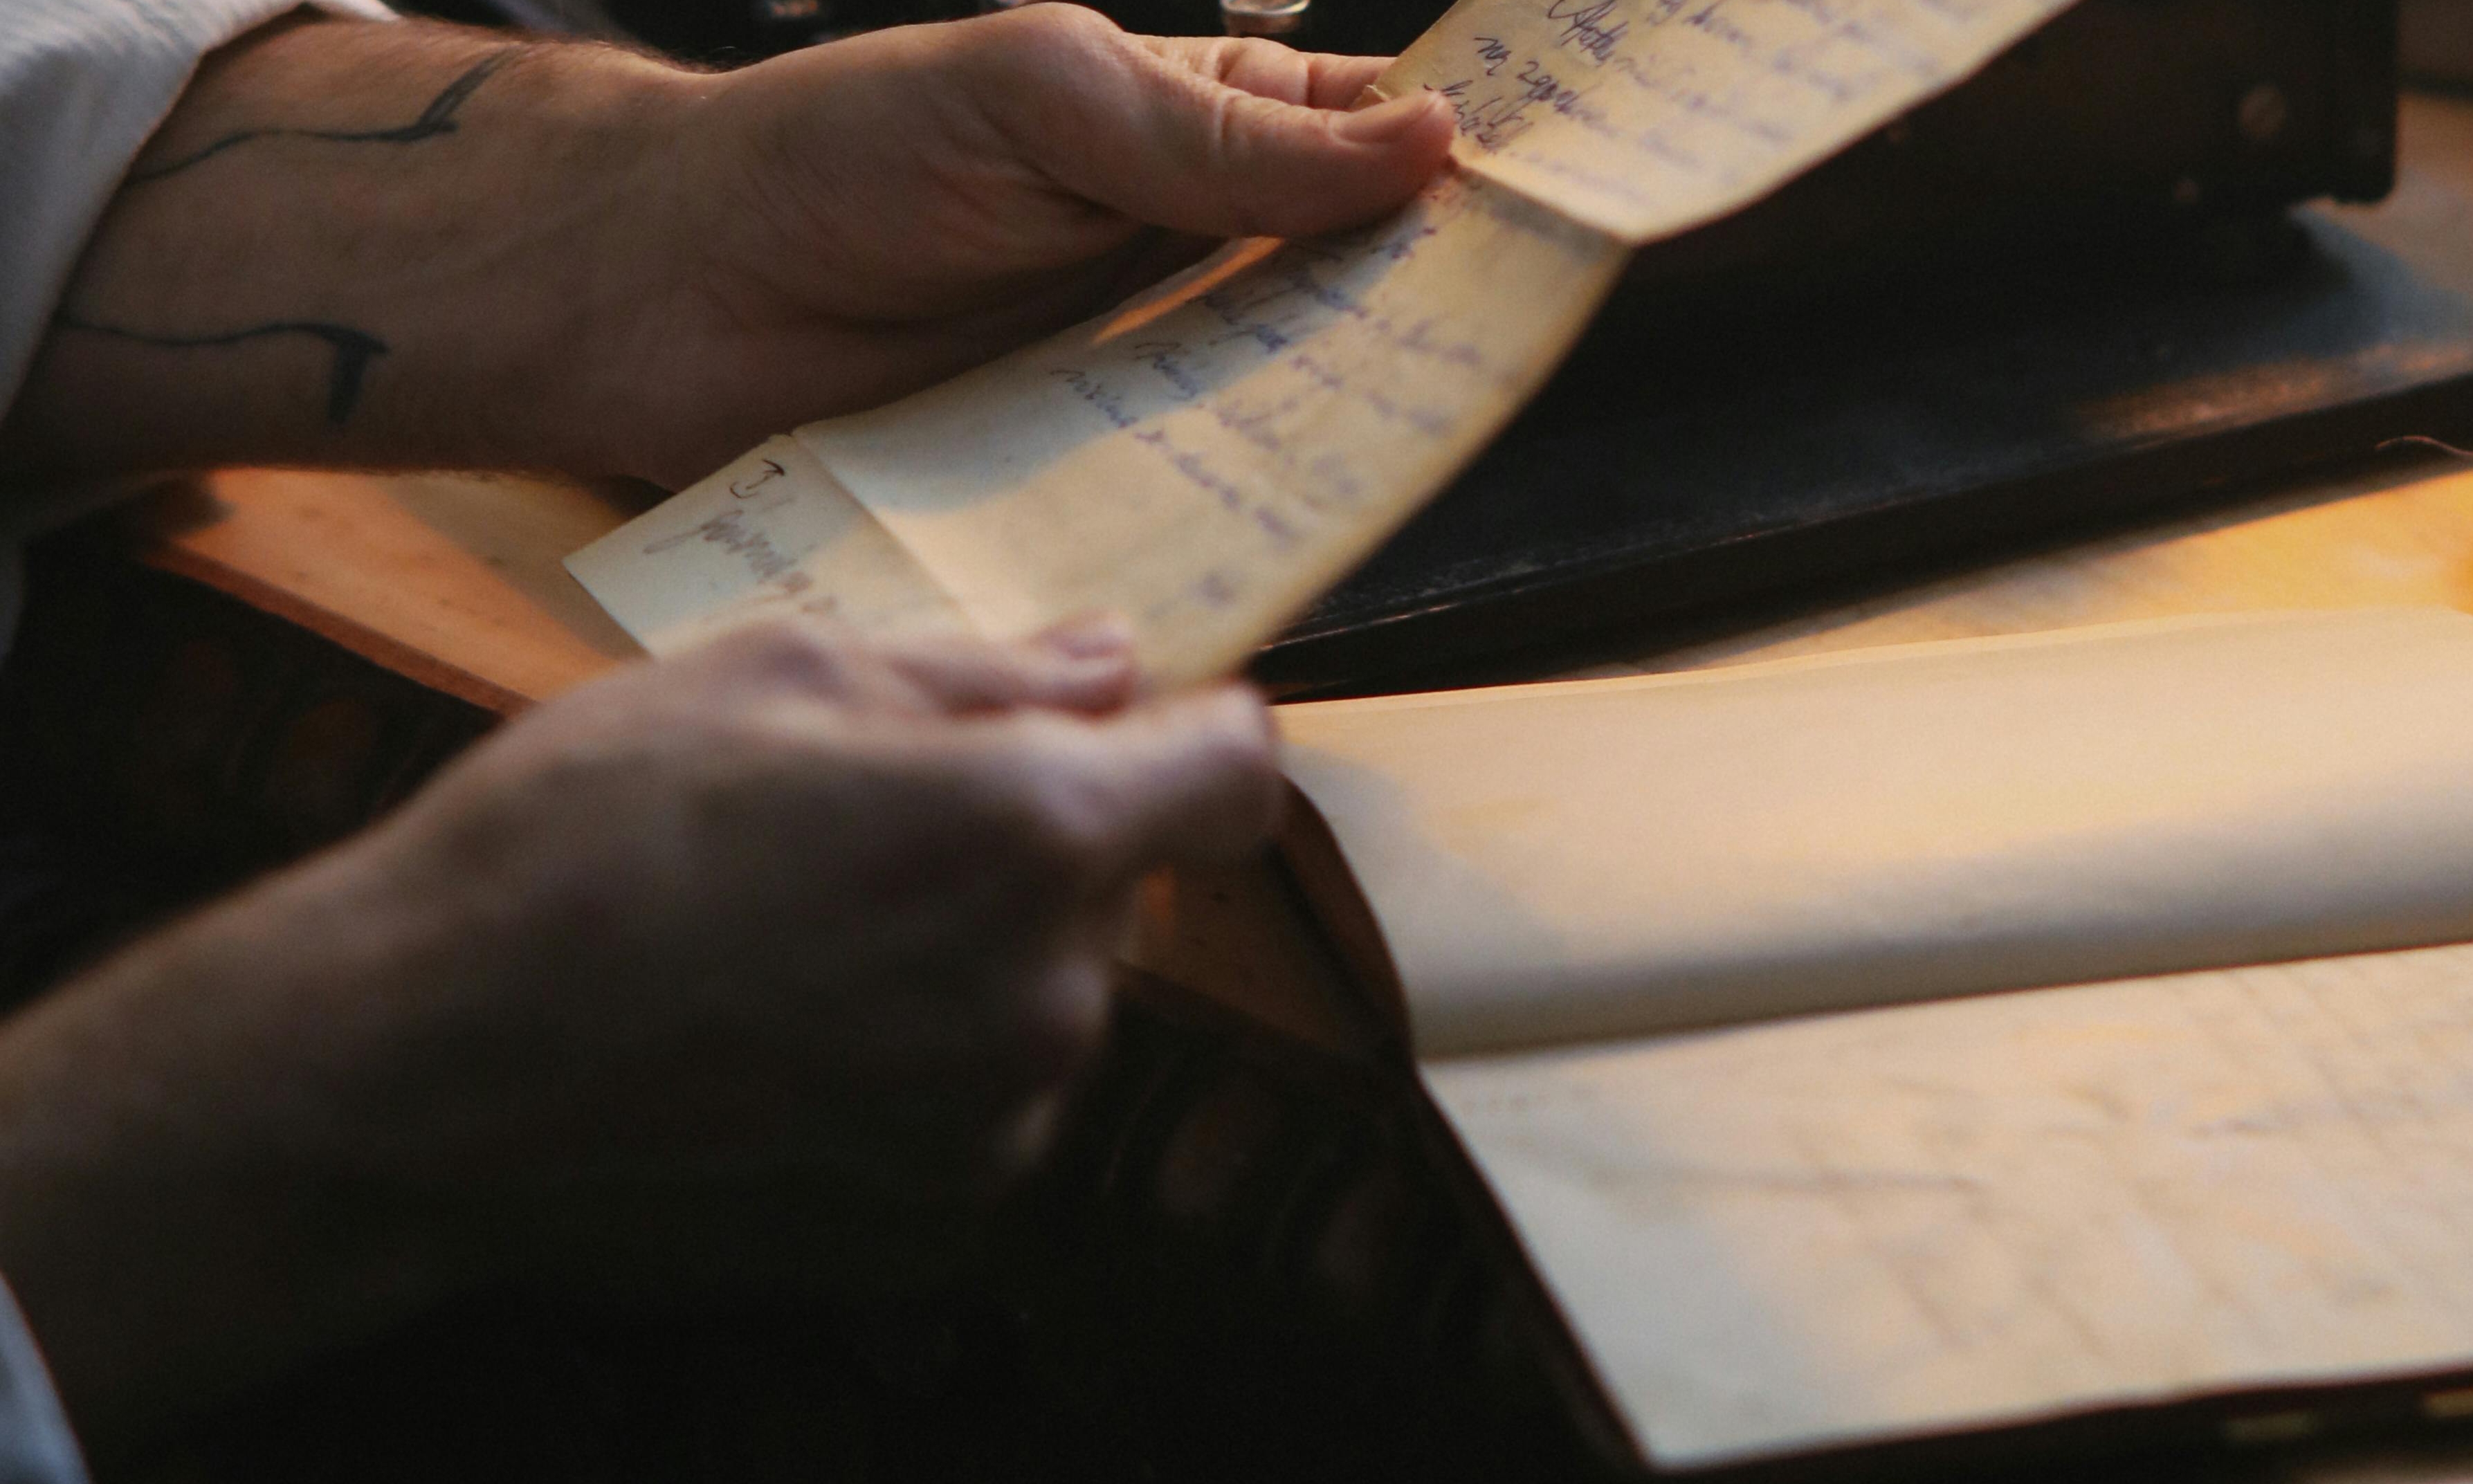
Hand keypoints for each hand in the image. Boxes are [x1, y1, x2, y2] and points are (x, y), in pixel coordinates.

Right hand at [0, 619, 1280, 1445]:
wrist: (427, 1066)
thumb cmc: (582, 834)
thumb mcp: (769, 674)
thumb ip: (979, 671)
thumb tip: (1110, 660)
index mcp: (1030, 833)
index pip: (1236, 771)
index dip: (1194, 729)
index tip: (1137, 719)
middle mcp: (1052, 998)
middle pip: (1126, 884)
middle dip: (1044, 834)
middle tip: (873, 813)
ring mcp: (999, 1126)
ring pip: (1054, 994)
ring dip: (982, 949)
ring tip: (805, 930)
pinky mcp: (937, 1219)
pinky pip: (989, 1100)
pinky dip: (930, 1057)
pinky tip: (792, 1031)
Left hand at [610, 7, 1456, 481]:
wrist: (667, 297)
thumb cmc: (838, 154)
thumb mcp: (1044, 100)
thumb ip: (1224, 139)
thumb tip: (1425, 143)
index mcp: (1188, 124)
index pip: (1363, 138)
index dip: (1458, 163)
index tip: (1559, 206)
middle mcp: (1180, 248)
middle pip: (1346, 284)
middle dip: (1423, 310)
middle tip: (1507, 348)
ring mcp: (1135, 366)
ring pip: (1279, 397)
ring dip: (1339, 419)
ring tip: (1421, 439)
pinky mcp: (1084, 468)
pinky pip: (1186, 489)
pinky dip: (1235, 503)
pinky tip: (1289, 522)